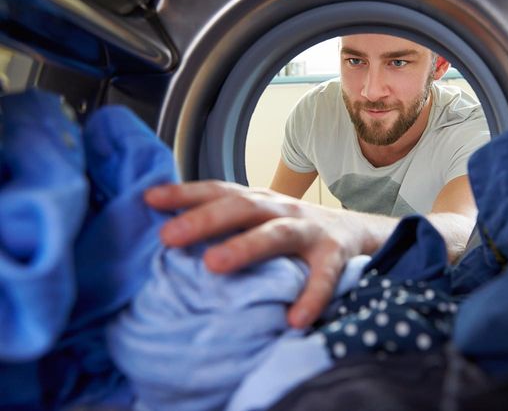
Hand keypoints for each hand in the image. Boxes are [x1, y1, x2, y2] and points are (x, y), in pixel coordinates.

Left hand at [144, 180, 398, 327]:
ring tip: (214, 265)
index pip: (219, 190)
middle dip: (205, 219)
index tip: (149, 199)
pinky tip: (294, 320)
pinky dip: (311, 296)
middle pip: (242, 207)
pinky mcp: (336, 253)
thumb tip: (169, 234)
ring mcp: (310, 228)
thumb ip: (227, 223)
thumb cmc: (295, 228)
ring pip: (277, 234)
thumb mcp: (261, 218)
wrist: (356, 230)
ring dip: (246, 247)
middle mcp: (282, 208)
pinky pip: (324, 276)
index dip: (185, 193)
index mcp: (260, 200)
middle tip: (169, 236)